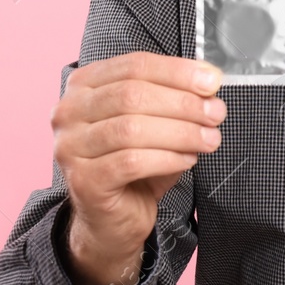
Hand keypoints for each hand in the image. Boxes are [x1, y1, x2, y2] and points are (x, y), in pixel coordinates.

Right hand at [51, 52, 224, 284]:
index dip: (178, 71)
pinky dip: (167, 157)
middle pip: (133, 94)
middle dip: (183, 103)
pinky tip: (188, 159)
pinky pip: (131, 161)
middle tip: (216, 113)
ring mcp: (70, 147)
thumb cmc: (133, 165)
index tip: (213, 80)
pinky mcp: (83, 180)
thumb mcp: (154, 121)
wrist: (111, 219)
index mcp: (84, 85)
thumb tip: (209, 82)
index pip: (135, 65)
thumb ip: (174, 97)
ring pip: (132, 128)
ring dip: (180, 131)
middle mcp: (68, 112)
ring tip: (209, 139)